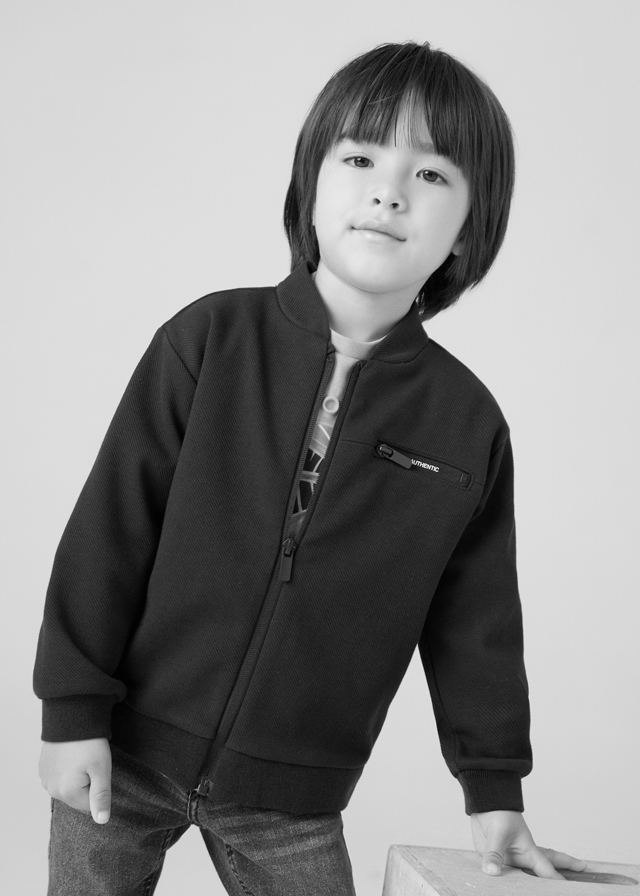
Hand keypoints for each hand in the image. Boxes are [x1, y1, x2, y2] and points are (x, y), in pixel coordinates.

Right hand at [38, 738, 111, 823]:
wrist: (71, 718)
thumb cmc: (90, 744)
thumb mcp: (101, 769)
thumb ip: (101, 797)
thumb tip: (102, 821)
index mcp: (67, 793)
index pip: (89, 806)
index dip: (97, 788)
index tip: (97, 770)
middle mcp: (52, 790)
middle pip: (77, 797)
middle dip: (86, 784)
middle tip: (90, 763)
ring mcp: (45, 779)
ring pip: (67, 788)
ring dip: (76, 777)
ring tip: (80, 757)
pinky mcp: (42, 769)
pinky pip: (58, 778)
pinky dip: (66, 770)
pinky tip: (70, 755)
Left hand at [471, 810, 586, 878]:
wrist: (484, 803)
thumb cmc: (498, 812)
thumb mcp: (498, 833)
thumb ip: (494, 853)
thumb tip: (491, 872)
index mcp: (529, 850)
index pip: (547, 871)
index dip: (558, 881)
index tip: (571, 890)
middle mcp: (523, 857)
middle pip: (547, 869)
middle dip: (563, 871)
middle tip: (581, 873)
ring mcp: (511, 859)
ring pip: (527, 875)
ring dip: (536, 882)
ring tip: (553, 886)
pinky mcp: (498, 860)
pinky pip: (507, 874)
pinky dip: (513, 881)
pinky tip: (516, 885)